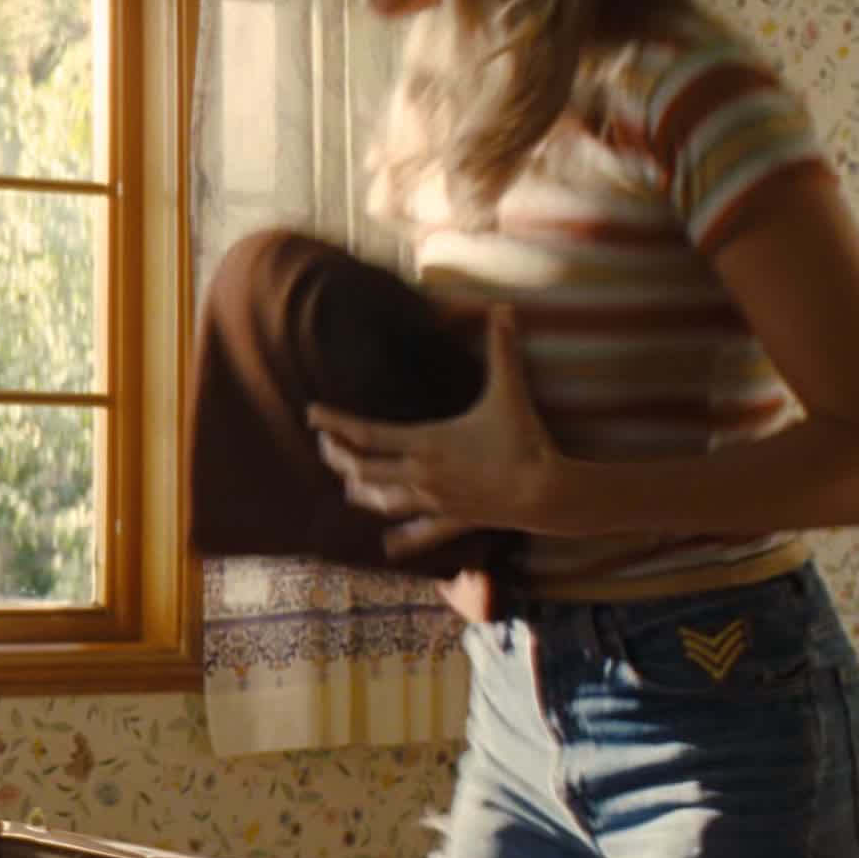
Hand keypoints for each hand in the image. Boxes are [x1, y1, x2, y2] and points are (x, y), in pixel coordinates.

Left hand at [309, 306, 563, 558]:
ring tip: (348, 483)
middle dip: (338, 458)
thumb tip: (504, 308)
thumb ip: (503, 350)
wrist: (546, 492)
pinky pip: (419, 535)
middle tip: (324, 445)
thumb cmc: (524, 440)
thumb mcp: (510, 391)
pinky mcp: (452, 521)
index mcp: (426, 442)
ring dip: (361, 492)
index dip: (335, 424)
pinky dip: (402, 541)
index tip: (311, 414)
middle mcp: (422, 475)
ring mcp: (434, 502)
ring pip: (382, 503)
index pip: (367, 434)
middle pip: (363, 470)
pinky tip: (386, 548)